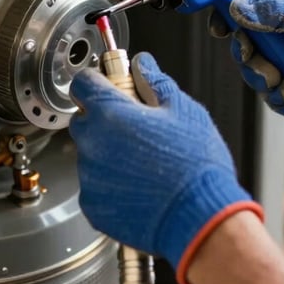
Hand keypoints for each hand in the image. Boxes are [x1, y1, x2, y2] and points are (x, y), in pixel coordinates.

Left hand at [68, 52, 261, 283]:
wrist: (200, 218)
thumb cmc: (196, 165)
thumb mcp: (184, 111)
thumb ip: (156, 83)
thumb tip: (143, 65)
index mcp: (110, 114)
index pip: (83, 84)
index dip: (97, 83)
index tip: (110, 87)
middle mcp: (93, 145)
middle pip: (85, 121)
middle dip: (106, 120)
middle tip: (139, 128)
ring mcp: (90, 179)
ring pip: (92, 156)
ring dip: (110, 155)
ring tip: (147, 164)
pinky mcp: (94, 208)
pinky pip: (96, 188)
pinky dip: (112, 186)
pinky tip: (141, 187)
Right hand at [221, 0, 283, 119]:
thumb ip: (278, 12)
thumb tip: (239, 6)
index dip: (230, 3)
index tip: (223, 26)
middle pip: (246, 32)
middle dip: (252, 56)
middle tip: (266, 67)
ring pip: (255, 63)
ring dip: (265, 81)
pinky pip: (270, 85)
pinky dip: (279, 97)